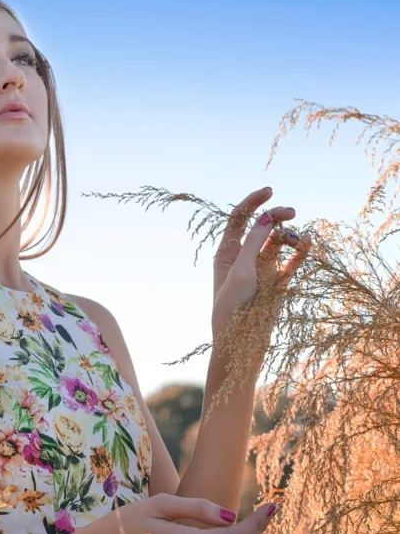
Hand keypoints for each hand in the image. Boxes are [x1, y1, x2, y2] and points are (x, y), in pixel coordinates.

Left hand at [211, 186, 311, 341]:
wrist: (241, 341)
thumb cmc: (233, 308)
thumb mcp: (241, 272)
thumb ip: (254, 244)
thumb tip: (266, 217)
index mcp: (226, 253)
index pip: (238, 220)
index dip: (252, 203)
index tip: (269, 191)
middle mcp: (244, 258)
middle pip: (262, 226)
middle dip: (276, 216)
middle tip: (291, 213)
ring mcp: (263, 268)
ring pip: (279, 241)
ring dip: (289, 235)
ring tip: (296, 240)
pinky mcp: (278, 281)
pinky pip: (293, 260)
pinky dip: (301, 251)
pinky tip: (308, 243)